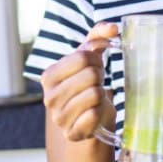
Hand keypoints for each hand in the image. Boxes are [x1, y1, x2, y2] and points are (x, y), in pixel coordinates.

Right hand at [40, 22, 117, 141]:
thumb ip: (99, 35)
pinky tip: (95, 113)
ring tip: (95, 98)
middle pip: (90, 75)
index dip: (96, 60)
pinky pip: (96, 115)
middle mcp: (49, 97)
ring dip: (101, 95)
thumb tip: (114, 28)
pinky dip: (101, 112)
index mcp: (48, 76)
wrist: (89, 118)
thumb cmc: (88, 83)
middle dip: (100, 77)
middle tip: (96, 83)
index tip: (95, 67)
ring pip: (94, 94)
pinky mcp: (72, 133)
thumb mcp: (89, 57)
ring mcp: (59, 118)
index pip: (82, 57)